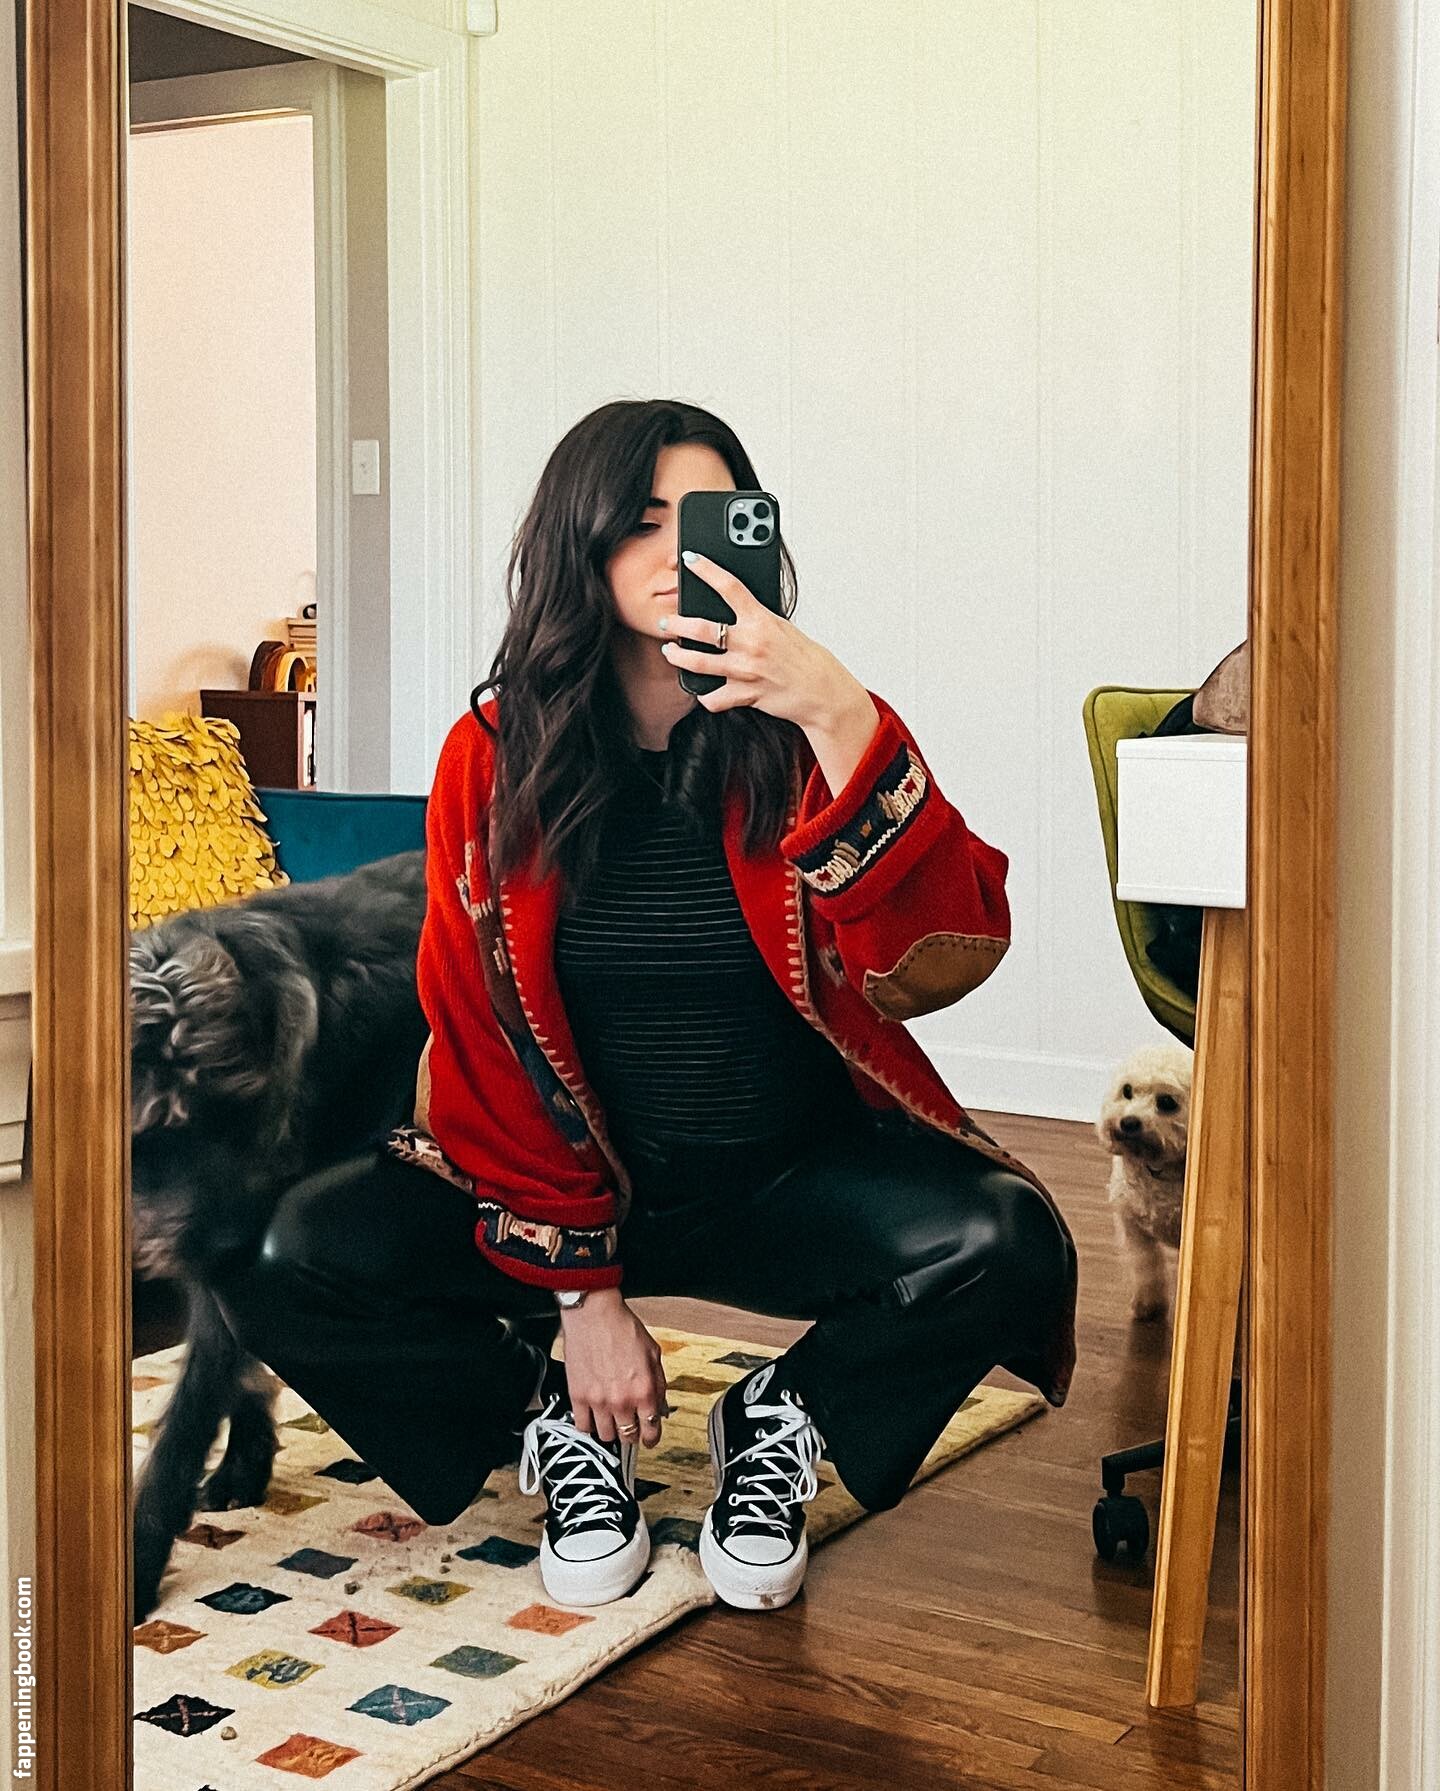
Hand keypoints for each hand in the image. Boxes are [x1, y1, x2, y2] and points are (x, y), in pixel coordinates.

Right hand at [559, 1288, 668, 1449]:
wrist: (594, 1314)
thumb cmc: (622, 1328)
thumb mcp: (653, 1354)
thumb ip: (659, 1384)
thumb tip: (659, 1406)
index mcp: (644, 1390)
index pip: (651, 1431)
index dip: (652, 1438)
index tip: (649, 1438)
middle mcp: (622, 1400)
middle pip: (629, 1437)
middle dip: (632, 1433)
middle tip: (630, 1425)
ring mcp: (598, 1401)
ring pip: (606, 1436)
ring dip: (610, 1430)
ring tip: (611, 1418)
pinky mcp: (578, 1397)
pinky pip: (582, 1426)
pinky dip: (589, 1424)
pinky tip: (593, 1415)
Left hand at [659, 551, 867, 731]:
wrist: (822, 692)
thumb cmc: (805, 659)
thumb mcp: (783, 628)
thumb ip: (757, 619)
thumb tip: (736, 609)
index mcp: (762, 620)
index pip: (729, 586)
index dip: (707, 569)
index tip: (690, 559)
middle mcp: (751, 643)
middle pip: (701, 628)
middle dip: (676, 623)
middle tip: (667, 622)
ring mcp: (745, 670)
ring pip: (698, 663)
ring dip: (678, 656)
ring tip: (670, 651)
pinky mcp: (745, 694)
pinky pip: (714, 698)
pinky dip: (705, 696)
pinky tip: (702, 691)